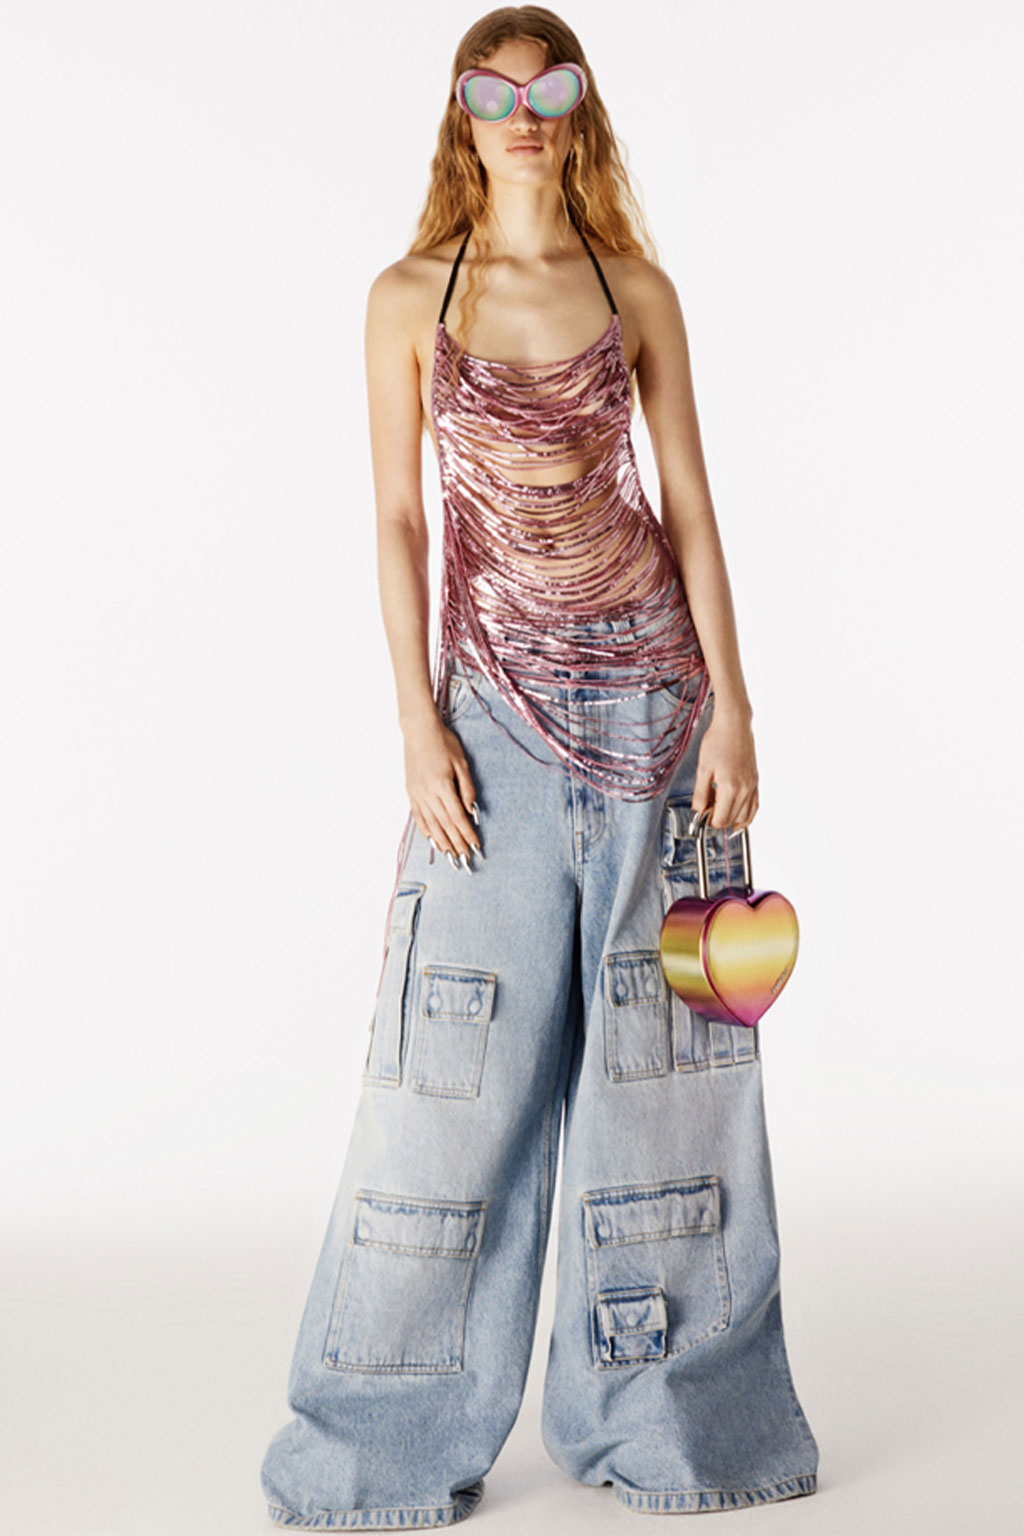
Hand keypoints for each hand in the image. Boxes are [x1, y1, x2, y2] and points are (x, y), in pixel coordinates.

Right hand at [403, 710, 480, 861]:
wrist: (419, 731)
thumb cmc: (443, 743)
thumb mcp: (461, 763)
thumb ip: (467, 788)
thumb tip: (471, 810)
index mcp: (442, 786)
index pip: (458, 817)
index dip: (467, 834)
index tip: (476, 846)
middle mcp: (428, 794)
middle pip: (445, 825)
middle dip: (457, 842)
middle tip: (466, 858)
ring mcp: (417, 794)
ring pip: (431, 824)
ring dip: (442, 841)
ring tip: (451, 854)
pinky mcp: (411, 792)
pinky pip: (418, 817)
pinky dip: (426, 830)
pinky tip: (432, 839)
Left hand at [691, 704, 758, 830]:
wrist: (734, 724)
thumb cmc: (717, 741)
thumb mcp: (702, 768)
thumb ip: (700, 793)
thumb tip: (699, 811)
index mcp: (730, 787)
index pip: (721, 820)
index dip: (709, 820)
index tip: (701, 812)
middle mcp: (745, 789)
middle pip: (732, 820)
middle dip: (718, 818)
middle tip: (707, 805)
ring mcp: (753, 786)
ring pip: (745, 816)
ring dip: (731, 816)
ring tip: (719, 804)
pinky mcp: (756, 781)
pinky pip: (754, 806)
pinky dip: (746, 814)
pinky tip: (736, 812)